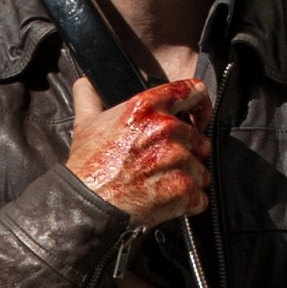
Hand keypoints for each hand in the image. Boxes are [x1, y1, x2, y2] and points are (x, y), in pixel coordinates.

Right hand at [63, 48, 213, 223]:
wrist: (87, 204)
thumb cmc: (88, 166)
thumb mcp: (85, 122)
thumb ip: (90, 96)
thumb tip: (86, 83)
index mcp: (147, 107)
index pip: (193, 92)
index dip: (199, 105)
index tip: (198, 117)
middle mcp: (166, 128)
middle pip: (200, 138)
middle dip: (187, 153)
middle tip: (162, 165)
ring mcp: (178, 159)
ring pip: (201, 168)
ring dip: (187, 178)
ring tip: (160, 184)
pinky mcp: (184, 189)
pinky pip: (201, 196)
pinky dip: (188, 202)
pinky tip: (166, 201)